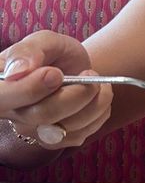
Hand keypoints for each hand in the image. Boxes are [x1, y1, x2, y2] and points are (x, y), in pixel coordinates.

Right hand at [0, 31, 112, 148]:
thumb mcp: (44, 41)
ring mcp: (32, 130)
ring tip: (98, 82)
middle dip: (76, 93)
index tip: (56, 73)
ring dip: (94, 103)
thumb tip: (17, 72)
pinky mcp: (54, 141)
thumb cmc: (54, 55)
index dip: (31, 89)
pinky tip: (96, 99)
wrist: (74, 69)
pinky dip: (98, 115)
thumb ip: (28, 50)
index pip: (2, 98)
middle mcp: (11, 112)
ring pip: (65, 128)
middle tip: (90, 73)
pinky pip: (79, 135)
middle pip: (41, 115)